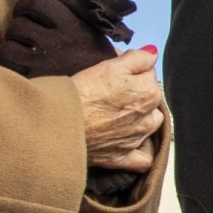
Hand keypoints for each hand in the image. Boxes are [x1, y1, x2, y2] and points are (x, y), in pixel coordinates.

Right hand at [73, 47, 164, 170]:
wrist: (60, 124)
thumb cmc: (83, 93)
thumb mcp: (110, 65)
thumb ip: (138, 58)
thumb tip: (152, 53)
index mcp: (149, 93)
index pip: (149, 75)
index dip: (132, 70)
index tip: (116, 71)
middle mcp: (148, 118)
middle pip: (150, 101)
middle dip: (136, 94)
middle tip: (111, 91)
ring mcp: (136, 140)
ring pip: (148, 127)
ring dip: (139, 120)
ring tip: (116, 114)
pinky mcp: (122, 157)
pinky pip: (142, 159)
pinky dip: (139, 152)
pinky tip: (130, 143)